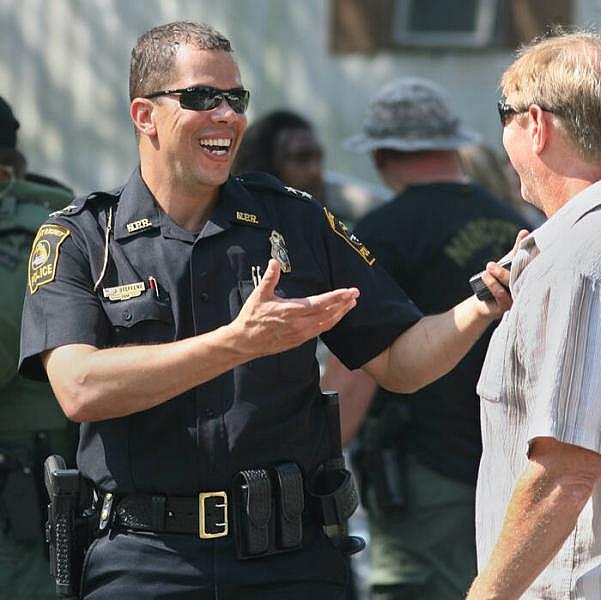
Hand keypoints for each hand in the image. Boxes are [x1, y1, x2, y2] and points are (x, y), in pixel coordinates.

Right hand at [232, 259, 358, 358]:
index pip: (319, 303)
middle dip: (343, 303)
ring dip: (340, 314)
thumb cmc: (251, 317)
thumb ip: (270, 277)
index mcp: (291, 311)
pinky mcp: (299, 341)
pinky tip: (335, 317)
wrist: (245, 342)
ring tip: (351, 304)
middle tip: (356, 294)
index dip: (336, 297)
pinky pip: (319, 331)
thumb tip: (274, 261)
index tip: (349, 291)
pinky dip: (330, 323)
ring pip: (326, 324)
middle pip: (328, 313)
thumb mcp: (259, 295)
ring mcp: (300, 334)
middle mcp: (299, 324)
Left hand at [475, 229, 528, 318]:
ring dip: (499, 275)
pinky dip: (493, 285)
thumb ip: (517, 250)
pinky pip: (501, 296)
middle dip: (514, 265)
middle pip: (525, 276)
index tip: (532, 244)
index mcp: (532, 279)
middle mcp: (529, 290)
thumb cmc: (499, 280)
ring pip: (511, 286)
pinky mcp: (507, 308)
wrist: (484, 301)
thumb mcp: (508, 262)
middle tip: (496, 259)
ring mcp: (519, 300)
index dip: (536, 255)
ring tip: (489, 266)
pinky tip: (486, 276)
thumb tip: (525, 232)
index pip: (536, 266)